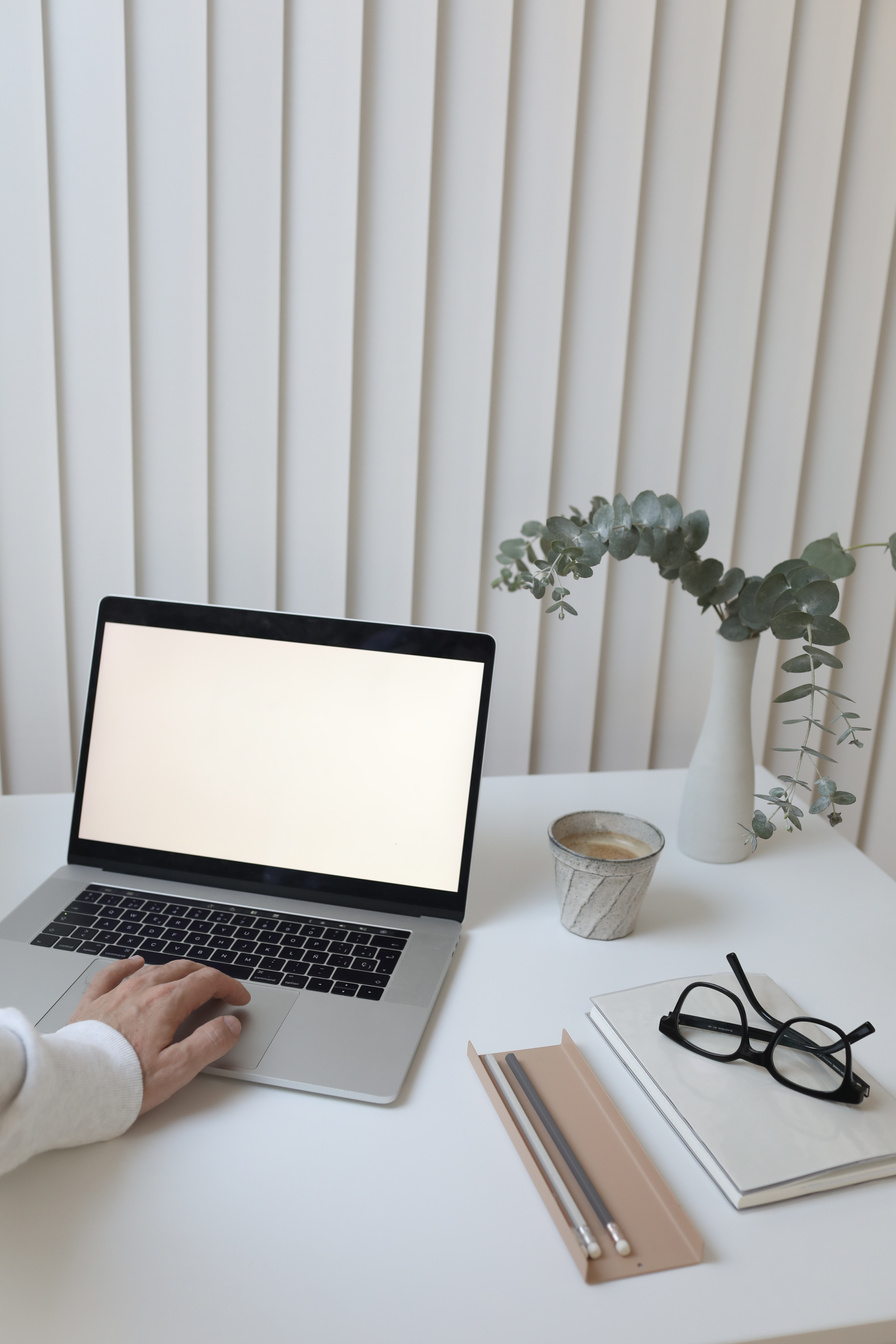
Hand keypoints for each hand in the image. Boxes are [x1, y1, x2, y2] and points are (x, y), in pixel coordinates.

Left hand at [68, 957, 250, 1113]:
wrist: (74, 1086)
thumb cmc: (122, 1081)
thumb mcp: (177, 1070)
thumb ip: (208, 1044)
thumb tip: (230, 1026)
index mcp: (165, 1004)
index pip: (206, 982)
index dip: (228, 987)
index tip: (238, 997)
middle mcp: (141, 991)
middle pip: (183, 970)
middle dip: (207, 977)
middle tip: (219, 990)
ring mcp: (115, 994)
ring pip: (153, 969)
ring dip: (176, 971)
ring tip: (188, 979)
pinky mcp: (93, 1003)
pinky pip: (113, 973)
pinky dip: (128, 965)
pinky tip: (135, 963)